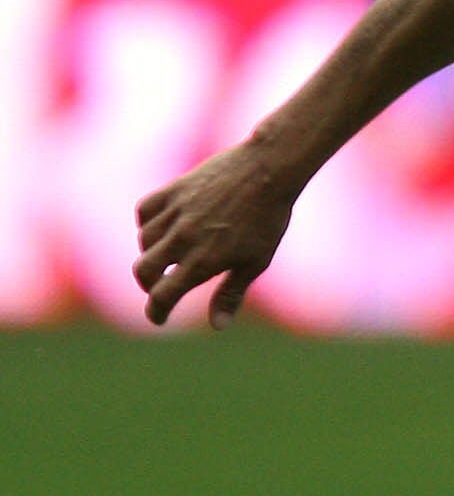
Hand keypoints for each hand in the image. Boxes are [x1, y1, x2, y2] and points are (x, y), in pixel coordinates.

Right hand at [133, 137, 306, 327]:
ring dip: (151, 254)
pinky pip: (145, 212)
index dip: (157, 312)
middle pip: (144, 271)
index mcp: (203, 261)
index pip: (164, 296)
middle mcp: (183, 238)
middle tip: (161, 289)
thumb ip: (231, 294)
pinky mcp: (172, 190)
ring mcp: (175, 212)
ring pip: (144, 242)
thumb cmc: (268, 218)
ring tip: (170, 257)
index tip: (158, 317)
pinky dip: (147, 224)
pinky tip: (162, 229)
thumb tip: (217, 326)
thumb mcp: (255, 261)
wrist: (269, 169)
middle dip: (149, 286)